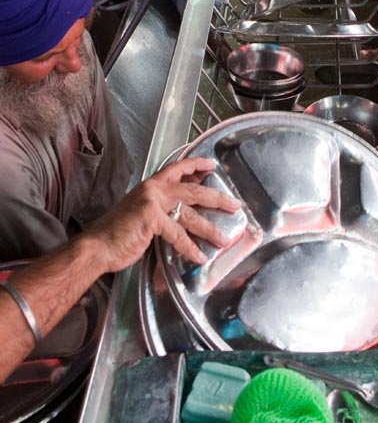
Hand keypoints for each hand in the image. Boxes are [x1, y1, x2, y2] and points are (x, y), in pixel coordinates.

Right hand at [84, 157, 241, 272]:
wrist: (96, 247)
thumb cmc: (116, 235)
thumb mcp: (140, 215)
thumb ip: (160, 211)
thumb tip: (183, 215)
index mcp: (150, 186)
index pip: (177, 168)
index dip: (196, 165)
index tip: (212, 164)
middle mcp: (154, 190)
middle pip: (194, 190)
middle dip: (218, 198)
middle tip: (235, 205)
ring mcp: (153, 202)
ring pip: (191, 214)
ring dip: (210, 230)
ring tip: (224, 239)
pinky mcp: (152, 219)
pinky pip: (179, 235)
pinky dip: (190, 248)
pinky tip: (199, 257)